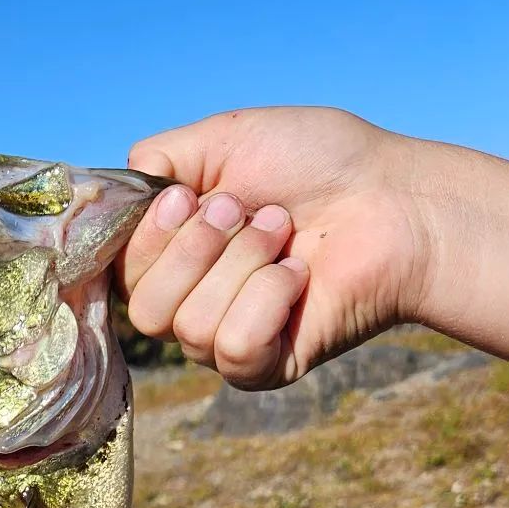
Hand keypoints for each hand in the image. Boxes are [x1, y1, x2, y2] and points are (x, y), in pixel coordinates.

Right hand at [118, 107, 431, 388]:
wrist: (392, 198)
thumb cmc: (318, 164)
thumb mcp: (222, 139)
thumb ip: (156, 162)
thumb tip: (116, 197)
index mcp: (171, 255)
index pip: (116, 275)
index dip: (148, 238)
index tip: (192, 197)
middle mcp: (187, 304)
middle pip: (144, 311)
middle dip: (200, 248)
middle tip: (257, 212)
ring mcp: (222, 342)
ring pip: (189, 328)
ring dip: (245, 264)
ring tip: (287, 235)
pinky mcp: (263, 368)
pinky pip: (234, 349)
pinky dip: (269, 300)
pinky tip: (301, 277)